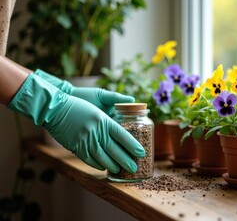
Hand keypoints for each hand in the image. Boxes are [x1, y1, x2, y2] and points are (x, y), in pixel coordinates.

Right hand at [8, 74, 144, 171]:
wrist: (55, 108)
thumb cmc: (78, 105)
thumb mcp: (97, 107)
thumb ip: (109, 120)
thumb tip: (121, 130)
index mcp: (104, 120)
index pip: (122, 135)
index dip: (132, 145)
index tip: (141, 152)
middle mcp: (96, 131)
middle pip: (115, 149)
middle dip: (126, 160)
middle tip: (135, 167)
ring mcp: (85, 140)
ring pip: (103, 157)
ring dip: (113, 165)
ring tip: (120, 170)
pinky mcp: (76, 146)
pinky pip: (89, 159)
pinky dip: (97, 164)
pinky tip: (103, 167)